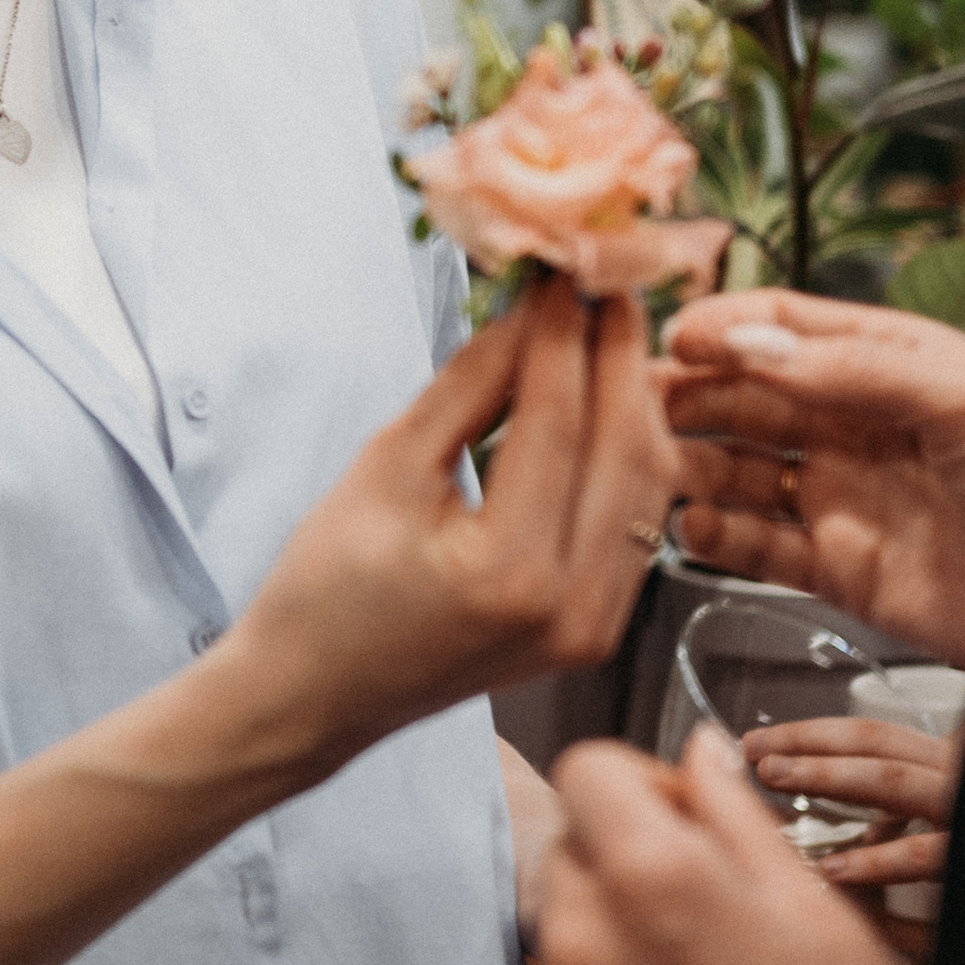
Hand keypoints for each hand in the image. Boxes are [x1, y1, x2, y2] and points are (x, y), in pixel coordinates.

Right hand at [238, 276, 678, 760]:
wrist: (315, 696)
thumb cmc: (325, 588)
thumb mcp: (386, 466)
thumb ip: (470, 385)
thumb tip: (531, 308)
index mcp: (507, 570)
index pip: (558, 418)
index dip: (563, 331)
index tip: (564, 267)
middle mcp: (569, 607)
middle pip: (626, 448)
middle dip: (617, 353)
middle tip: (602, 282)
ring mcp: (592, 629)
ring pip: (649, 485)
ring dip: (634, 400)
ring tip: (606, 332)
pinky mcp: (597, 632)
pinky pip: (636, 524)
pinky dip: (629, 456)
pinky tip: (607, 405)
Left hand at [532, 728, 962, 964]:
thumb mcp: (814, 902)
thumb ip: (732, 810)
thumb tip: (697, 750)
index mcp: (653, 876)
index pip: (585, 771)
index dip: (640, 787)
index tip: (681, 824)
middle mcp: (585, 944)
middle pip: (568, 854)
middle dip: (624, 865)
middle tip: (706, 920)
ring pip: (563, 938)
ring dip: (612, 946)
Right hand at [660, 289, 964, 663]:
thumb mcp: (957, 396)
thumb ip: (848, 369)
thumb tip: (744, 342)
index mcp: (883, 364)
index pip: (781, 327)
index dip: (722, 327)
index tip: (672, 336)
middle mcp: (851, 426)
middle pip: (743, 399)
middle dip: (685, 394)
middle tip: (628, 401)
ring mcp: (840, 499)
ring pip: (737, 471)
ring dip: (687, 464)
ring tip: (648, 465)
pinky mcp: (838, 572)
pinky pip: (757, 548)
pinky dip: (718, 536)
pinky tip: (694, 524)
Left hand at [741, 712, 958, 889]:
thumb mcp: (953, 823)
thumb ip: (910, 822)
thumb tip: (867, 831)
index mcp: (951, 763)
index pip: (870, 738)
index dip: (810, 736)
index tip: (757, 742)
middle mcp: (963, 772)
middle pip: (872, 741)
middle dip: (807, 740)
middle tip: (750, 748)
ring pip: (892, 778)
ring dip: (827, 774)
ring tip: (774, 774)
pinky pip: (926, 854)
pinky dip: (877, 860)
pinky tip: (832, 869)